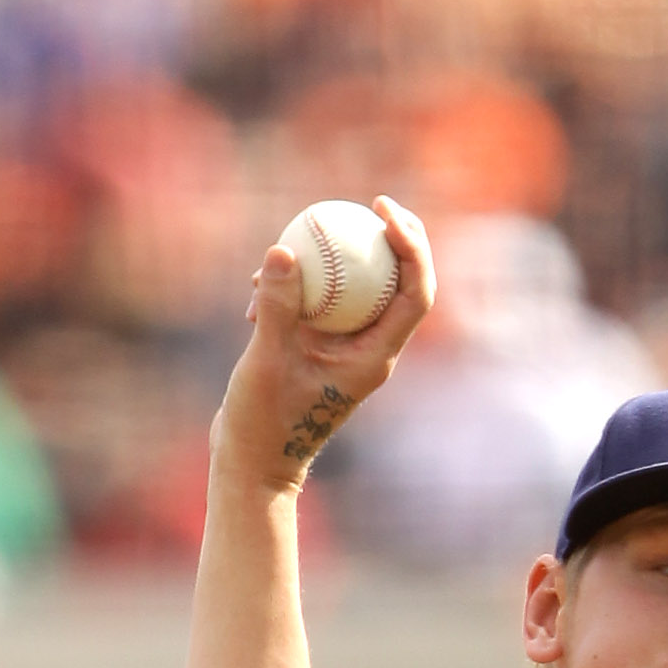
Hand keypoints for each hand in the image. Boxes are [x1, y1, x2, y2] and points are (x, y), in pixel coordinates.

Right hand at [212, 197, 434, 496]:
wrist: (252, 464)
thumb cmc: (263, 425)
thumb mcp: (267, 362)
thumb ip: (278, 307)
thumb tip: (283, 248)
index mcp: (375, 357)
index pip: (415, 294)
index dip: (412, 246)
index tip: (383, 213)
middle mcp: (370, 350)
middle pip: (400, 283)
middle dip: (395, 238)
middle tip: (371, 203)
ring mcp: (346, 349)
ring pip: (358, 288)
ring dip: (332, 260)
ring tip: (290, 242)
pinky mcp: (320, 348)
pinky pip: (321, 302)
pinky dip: (296, 287)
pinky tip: (256, 286)